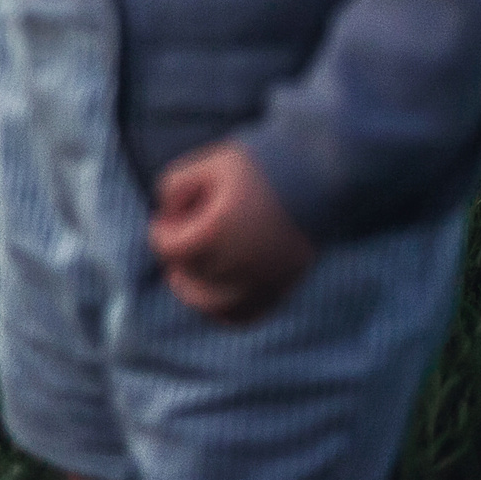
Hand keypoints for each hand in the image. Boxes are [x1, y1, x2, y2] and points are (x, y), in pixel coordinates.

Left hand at [148, 141, 316, 323]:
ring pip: (214, 308)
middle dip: (178, 260)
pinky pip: (245, 316)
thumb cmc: (260, 165)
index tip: (171, 216)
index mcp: (215, 231)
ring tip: (188, 275)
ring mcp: (263, 281)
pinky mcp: (282, 287)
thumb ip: (176, 185)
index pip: (169, 248)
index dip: (162, 231)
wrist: (318, 175)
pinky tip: (215, 293)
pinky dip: (224, 312)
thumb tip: (168, 213)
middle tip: (178, 243)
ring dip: (194, 294)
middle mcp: (238, 264)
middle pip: (188, 279)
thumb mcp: (210, 163)